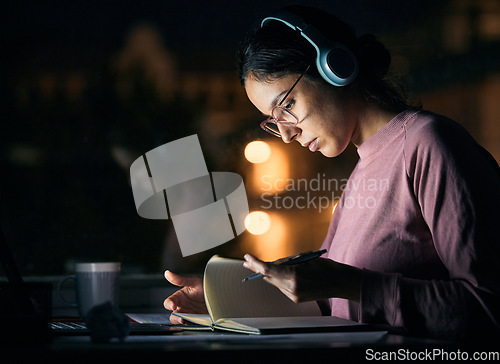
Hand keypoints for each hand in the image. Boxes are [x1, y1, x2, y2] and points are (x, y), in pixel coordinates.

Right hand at [163, 270, 207, 324]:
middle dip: (176, 318)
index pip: (168, 303)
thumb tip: (167, 273)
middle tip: (182, 319)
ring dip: (184, 323)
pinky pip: (192, 325)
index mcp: (179, 297)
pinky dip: (193, 325)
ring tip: (190, 321)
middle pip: (173, 315)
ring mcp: (189, 315)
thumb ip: (180, 280)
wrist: (221, 294)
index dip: (169, 304)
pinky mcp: (197, 321)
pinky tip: (198, 323)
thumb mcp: (194, 282)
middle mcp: (182, 307)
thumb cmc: (206, 285)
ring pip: (181, 322)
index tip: (173, 306)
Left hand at [243, 254, 361, 302]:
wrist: (339, 282)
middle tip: (246, 262)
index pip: (268, 270)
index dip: (255, 264)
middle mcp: (292, 288)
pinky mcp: (296, 299)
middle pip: (268, 277)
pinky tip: (279, 273)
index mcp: (294, 275)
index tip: (247, 257)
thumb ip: (286, 262)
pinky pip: (282, 287)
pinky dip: (279, 279)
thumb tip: (270, 264)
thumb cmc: (324, 266)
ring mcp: (293, 296)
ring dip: (269, 274)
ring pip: (274, 282)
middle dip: (257, 269)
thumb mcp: (303, 258)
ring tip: (261, 265)